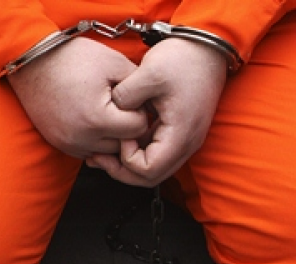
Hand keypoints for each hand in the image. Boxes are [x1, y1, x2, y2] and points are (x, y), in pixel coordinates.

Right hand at [8, 37, 149, 157]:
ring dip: (111, 136)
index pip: (138, 128)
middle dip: (126, 127)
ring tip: (107, 112)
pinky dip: (95, 140)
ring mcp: (68, 143)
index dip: (140, 111)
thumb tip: (152, 106)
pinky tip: (92, 120)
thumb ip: (139, 88)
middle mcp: (81, 137)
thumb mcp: (114, 64)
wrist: (33, 63)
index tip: (132, 98)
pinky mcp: (59, 144)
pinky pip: (88, 152)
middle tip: (122, 106)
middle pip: (123, 145)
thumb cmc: (72, 59)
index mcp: (97, 118)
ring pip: (106, 152)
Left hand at [88, 37, 227, 186]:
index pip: (148, 169)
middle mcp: (187, 142)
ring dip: (127, 165)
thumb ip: (125, 97)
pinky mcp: (179, 132)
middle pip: (151, 178)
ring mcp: (185, 139)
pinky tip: (119, 139)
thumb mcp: (148, 73)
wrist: (206, 46)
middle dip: (121, 171)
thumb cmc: (182, 58)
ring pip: (153, 169)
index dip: (126, 159)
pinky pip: (156, 154)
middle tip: (98, 158)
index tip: (119, 135)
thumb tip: (111, 113)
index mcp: (181, 133)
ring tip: (102, 153)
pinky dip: (136, 153)